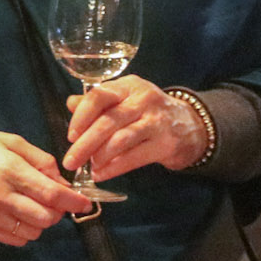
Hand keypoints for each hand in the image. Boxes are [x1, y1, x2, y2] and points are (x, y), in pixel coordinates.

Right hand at [0, 126, 89, 246]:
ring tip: (34, 207)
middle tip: (54, 200)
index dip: (73, 201)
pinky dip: (25, 231)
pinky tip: (19, 216)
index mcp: (8, 170)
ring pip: (32, 232)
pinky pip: (14, 240)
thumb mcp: (9, 140)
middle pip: (45, 218)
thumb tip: (60, 180)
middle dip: (57, 212)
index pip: (50, 194)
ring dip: (41, 222)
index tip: (85, 202)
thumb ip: (39, 160)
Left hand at [63, 76, 207, 179]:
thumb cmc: (148, 112)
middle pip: (108, 121)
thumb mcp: (126, 99)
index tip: (70, 135)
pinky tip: (102, 174)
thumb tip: (71, 103)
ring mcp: (156, 120)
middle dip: (85, 143)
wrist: (191, 125)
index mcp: (128, 86)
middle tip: (70, 162)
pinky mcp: (166, 143)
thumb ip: (99, 102)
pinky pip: (135, 157)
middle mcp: (143, 99)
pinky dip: (115, 168)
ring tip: (89, 168)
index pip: (100, 96)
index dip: (81, 116)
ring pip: (121, 139)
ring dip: (100, 156)